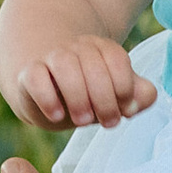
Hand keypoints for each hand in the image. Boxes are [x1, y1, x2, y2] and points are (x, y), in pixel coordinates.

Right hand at [7, 36, 157, 131]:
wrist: (44, 87)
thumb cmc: (87, 92)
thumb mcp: (114, 94)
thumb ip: (137, 95)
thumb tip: (142, 100)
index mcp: (101, 49)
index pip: (116, 59)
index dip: (124, 87)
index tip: (124, 111)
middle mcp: (77, 48)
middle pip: (93, 63)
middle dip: (104, 98)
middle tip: (108, 123)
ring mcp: (51, 58)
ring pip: (64, 64)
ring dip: (77, 95)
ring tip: (83, 121)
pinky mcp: (29, 73)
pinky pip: (35, 77)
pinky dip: (47, 97)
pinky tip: (57, 115)